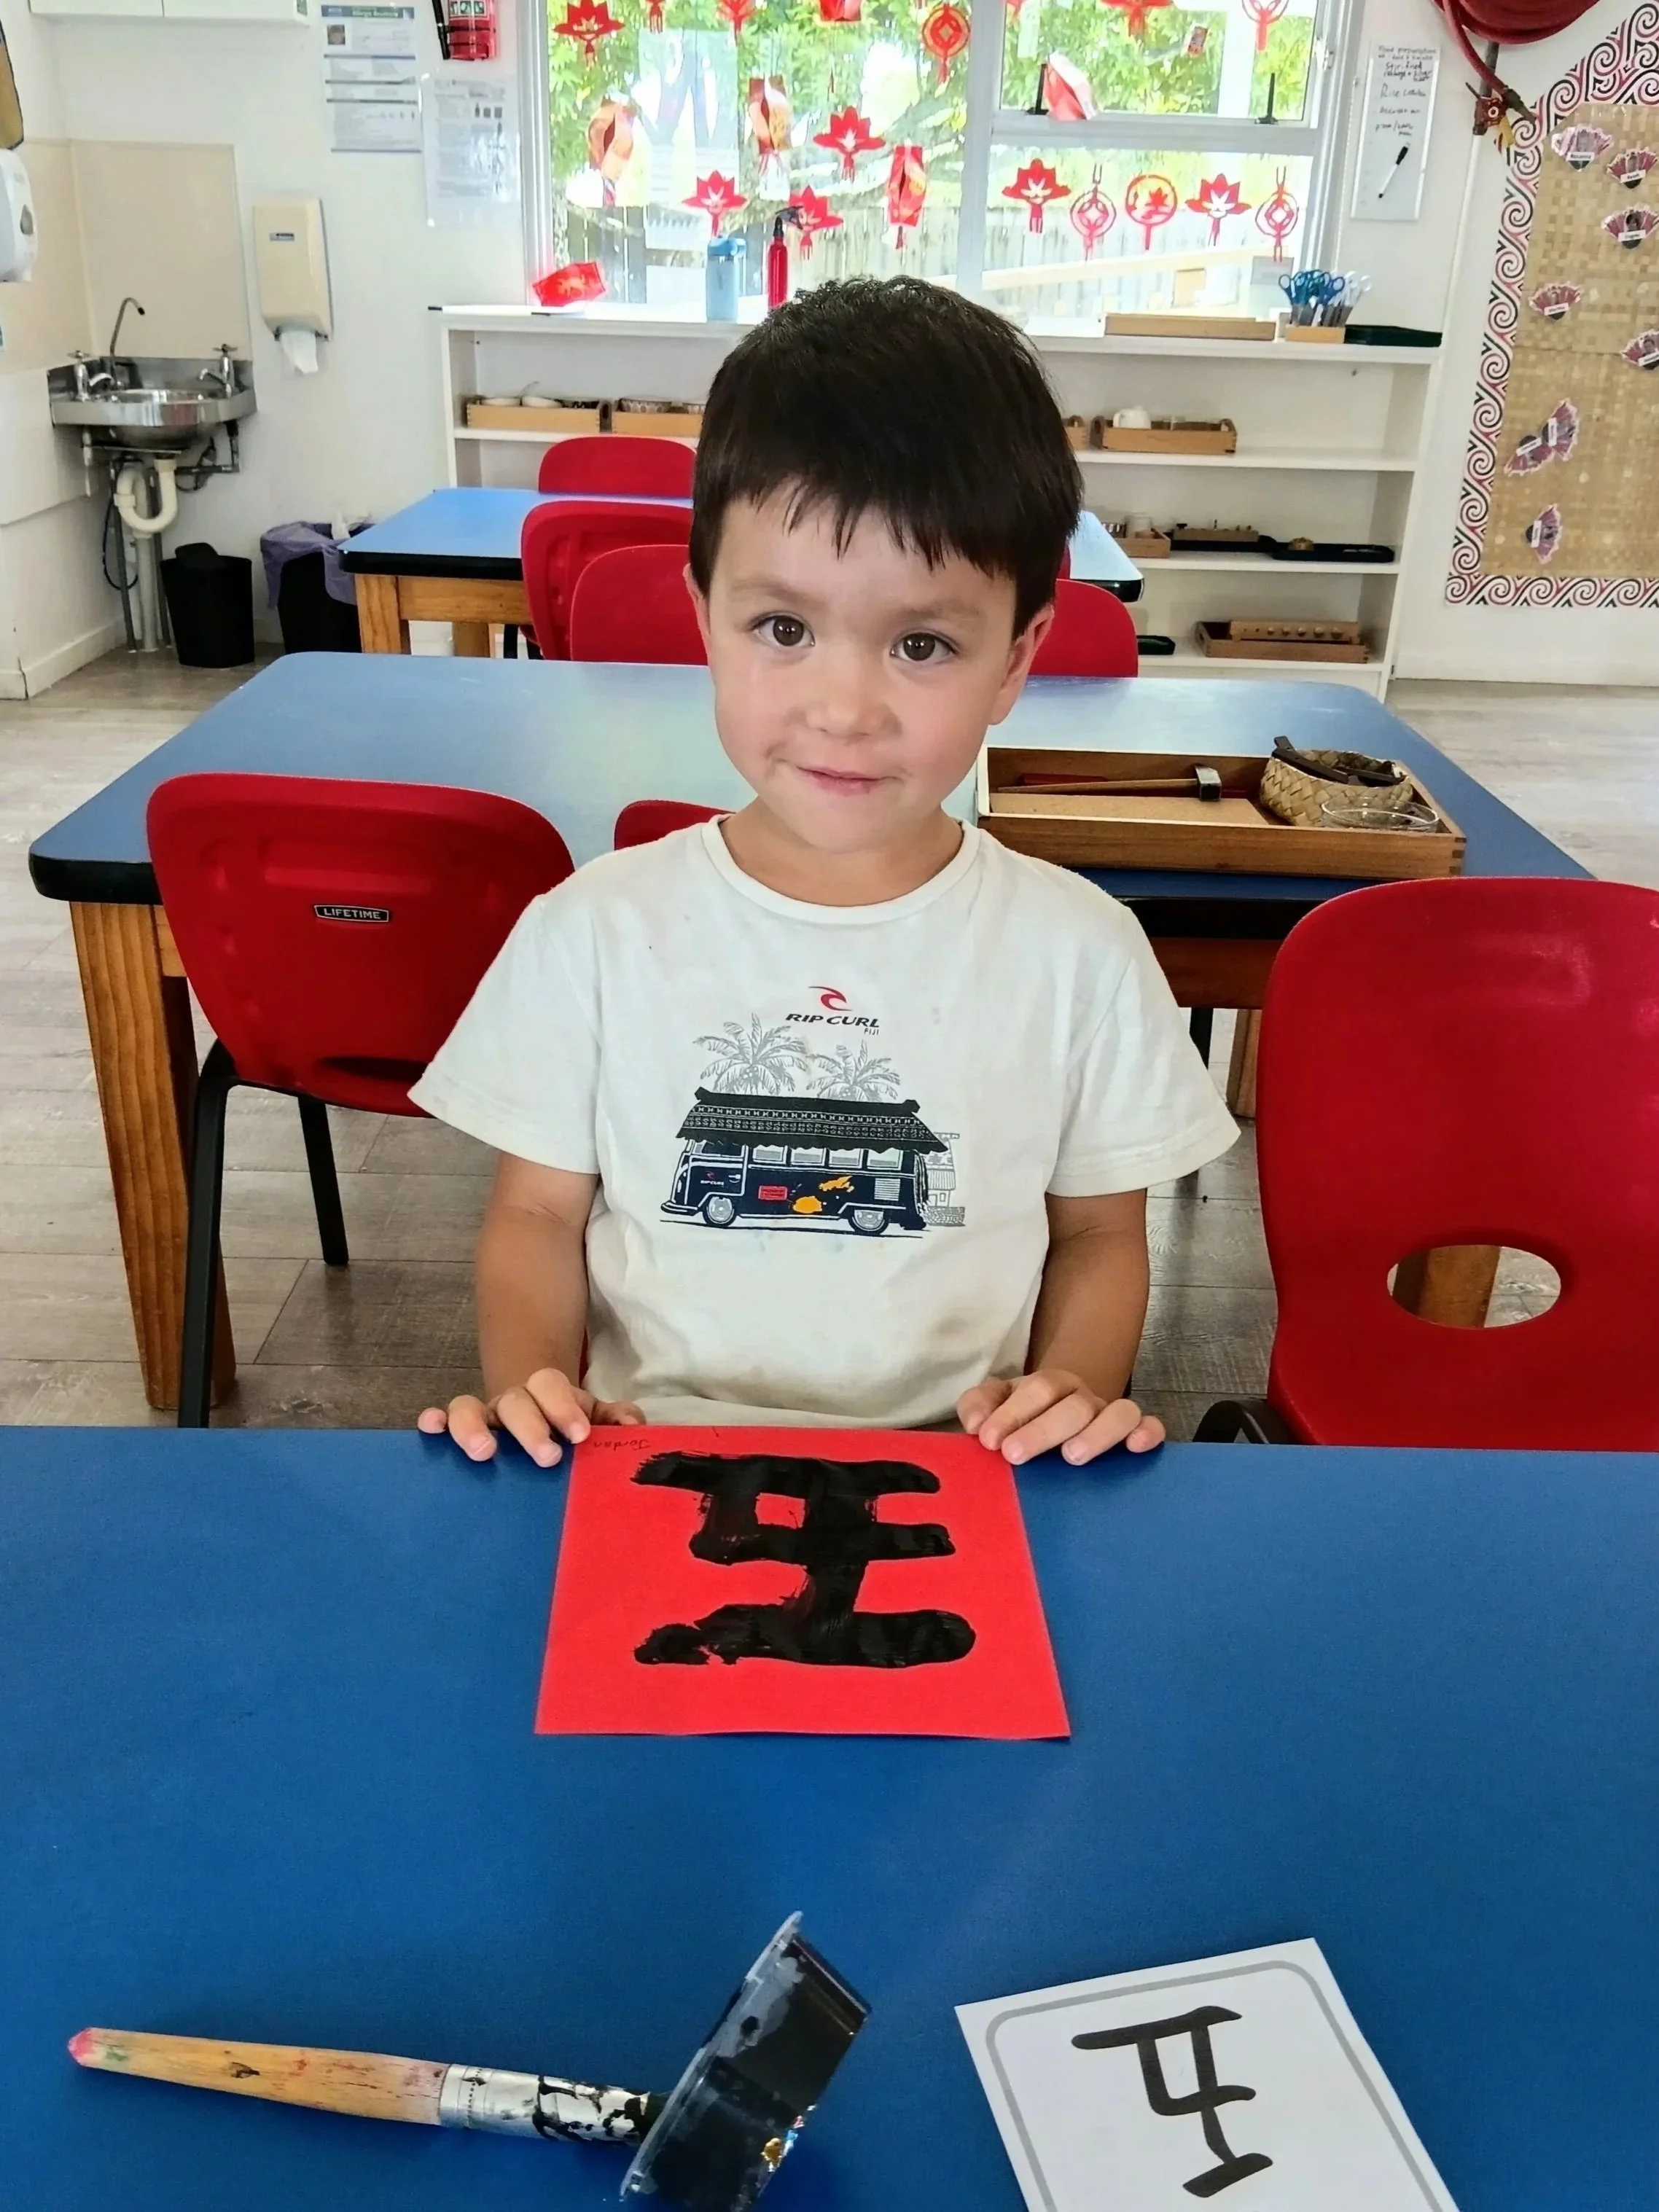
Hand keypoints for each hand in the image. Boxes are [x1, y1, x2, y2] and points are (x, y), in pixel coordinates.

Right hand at [417, 1368, 643, 1468]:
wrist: (534, 1411)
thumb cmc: (564, 1422)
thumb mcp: (590, 1417)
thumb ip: (613, 1418)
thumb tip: (632, 1425)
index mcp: (546, 1393)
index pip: (551, 1386)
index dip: (563, 1407)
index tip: (579, 1435)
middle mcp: (511, 1401)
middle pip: (515, 1401)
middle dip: (530, 1427)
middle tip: (548, 1456)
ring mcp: (482, 1416)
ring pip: (468, 1407)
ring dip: (473, 1427)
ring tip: (484, 1453)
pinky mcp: (457, 1431)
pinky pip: (442, 1420)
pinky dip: (435, 1421)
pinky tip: (430, 1429)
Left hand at [957, 1370, 1163, 1465]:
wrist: (1060, 1413)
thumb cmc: (1024, 1416)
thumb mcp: (997, 1405)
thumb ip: (980, 1406)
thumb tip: (975, 1423)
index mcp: (1048, 1386)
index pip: (1036, 1390)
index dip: (1012, 1413)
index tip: (988, 1439)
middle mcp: (1083, 1397)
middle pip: (1073, 1405)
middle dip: (1042, 1430)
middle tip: (1014, 1454)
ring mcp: (1110, 1414)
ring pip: (1118, 1412)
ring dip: (1097, 1433)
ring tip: (1072, 1456)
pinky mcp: (1135, 1432)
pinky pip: (1149, 1426)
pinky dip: (1147, 1433)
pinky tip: (1135, 1447)